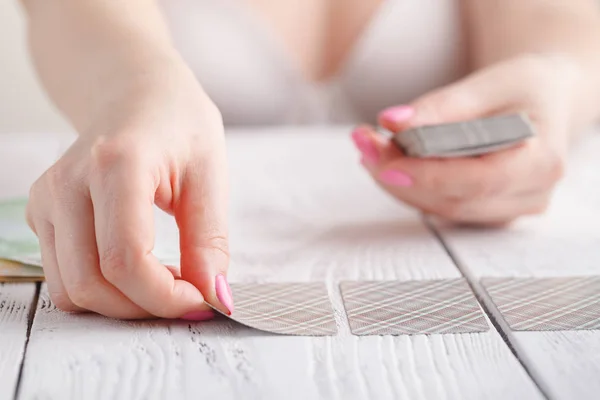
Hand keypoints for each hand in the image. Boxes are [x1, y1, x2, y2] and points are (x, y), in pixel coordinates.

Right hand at [26, 62, 232, 318]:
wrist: (135, 93)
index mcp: (116, 165)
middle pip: (91, 284)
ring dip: (123, 303)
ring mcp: (46, 200)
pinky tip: (139, 269)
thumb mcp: (210, 175)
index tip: (202, 301)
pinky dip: (103, 290)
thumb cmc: (178, 125)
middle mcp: (67, 184)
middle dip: (144, 307)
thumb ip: (210, 240)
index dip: (165, 296)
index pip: (125, 259)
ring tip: (165, 279)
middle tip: (188, 294)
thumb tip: (214, 297)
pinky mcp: (41, 213)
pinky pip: (64, 276)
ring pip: (70, 290)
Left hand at [351, 54, 581, 224]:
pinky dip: (412, 187)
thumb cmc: (522, 87)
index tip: (384, 161)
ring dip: (399, 183)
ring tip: (369, 149)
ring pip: (443, 209)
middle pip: (455, 199)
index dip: (428, 175)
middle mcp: (532, 194)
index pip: (480, 180)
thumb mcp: (488, 83)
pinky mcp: (489, 211)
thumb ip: (441, 107)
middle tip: (365, 145)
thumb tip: (392, 122)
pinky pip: (444, 207)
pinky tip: (388, 162)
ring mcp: (511, 208)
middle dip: (401, 176)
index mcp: (543, 160)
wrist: (543, 99)